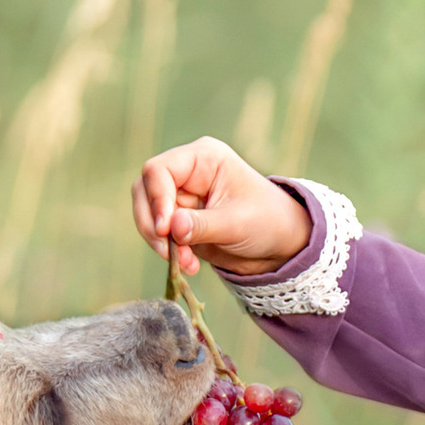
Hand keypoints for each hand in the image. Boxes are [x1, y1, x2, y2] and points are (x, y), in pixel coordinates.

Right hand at [132, 136, 310, 282]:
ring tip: (185, 263)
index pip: (160, 170)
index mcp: (203, 158)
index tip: (165, 229)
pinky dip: (169, 252)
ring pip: (147, 214)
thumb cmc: (267, 221)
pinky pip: (159, 234)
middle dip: (153, 224)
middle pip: (145, 190)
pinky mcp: (178, 220)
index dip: (157, 199)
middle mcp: (186, 173)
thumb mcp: (237, 224)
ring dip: (160, 242)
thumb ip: (203, 225)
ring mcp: (180, 197)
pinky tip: (189, 265)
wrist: (278, 244)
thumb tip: (172, 227)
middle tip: (170, 252)